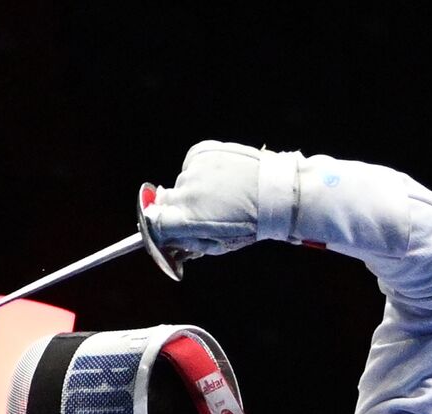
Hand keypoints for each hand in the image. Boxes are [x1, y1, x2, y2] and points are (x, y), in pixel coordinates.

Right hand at [142, 141, 270, 258]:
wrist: (278, 192)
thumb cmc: (250, 223)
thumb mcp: (219, 244)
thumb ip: (190, 242)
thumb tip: (170, 238)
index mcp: (185, 218)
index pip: (153, 221)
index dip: (161, 224)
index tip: (168, 225)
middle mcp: (185, 191)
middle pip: (166, 200)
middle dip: (179, 207)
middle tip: (202, 209)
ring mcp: (194, 169)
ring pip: (183, 181)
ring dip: (195, 187)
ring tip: (222, 192)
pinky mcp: (203, 151)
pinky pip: (192, 163)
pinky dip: (202, 170)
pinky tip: (221, 176)